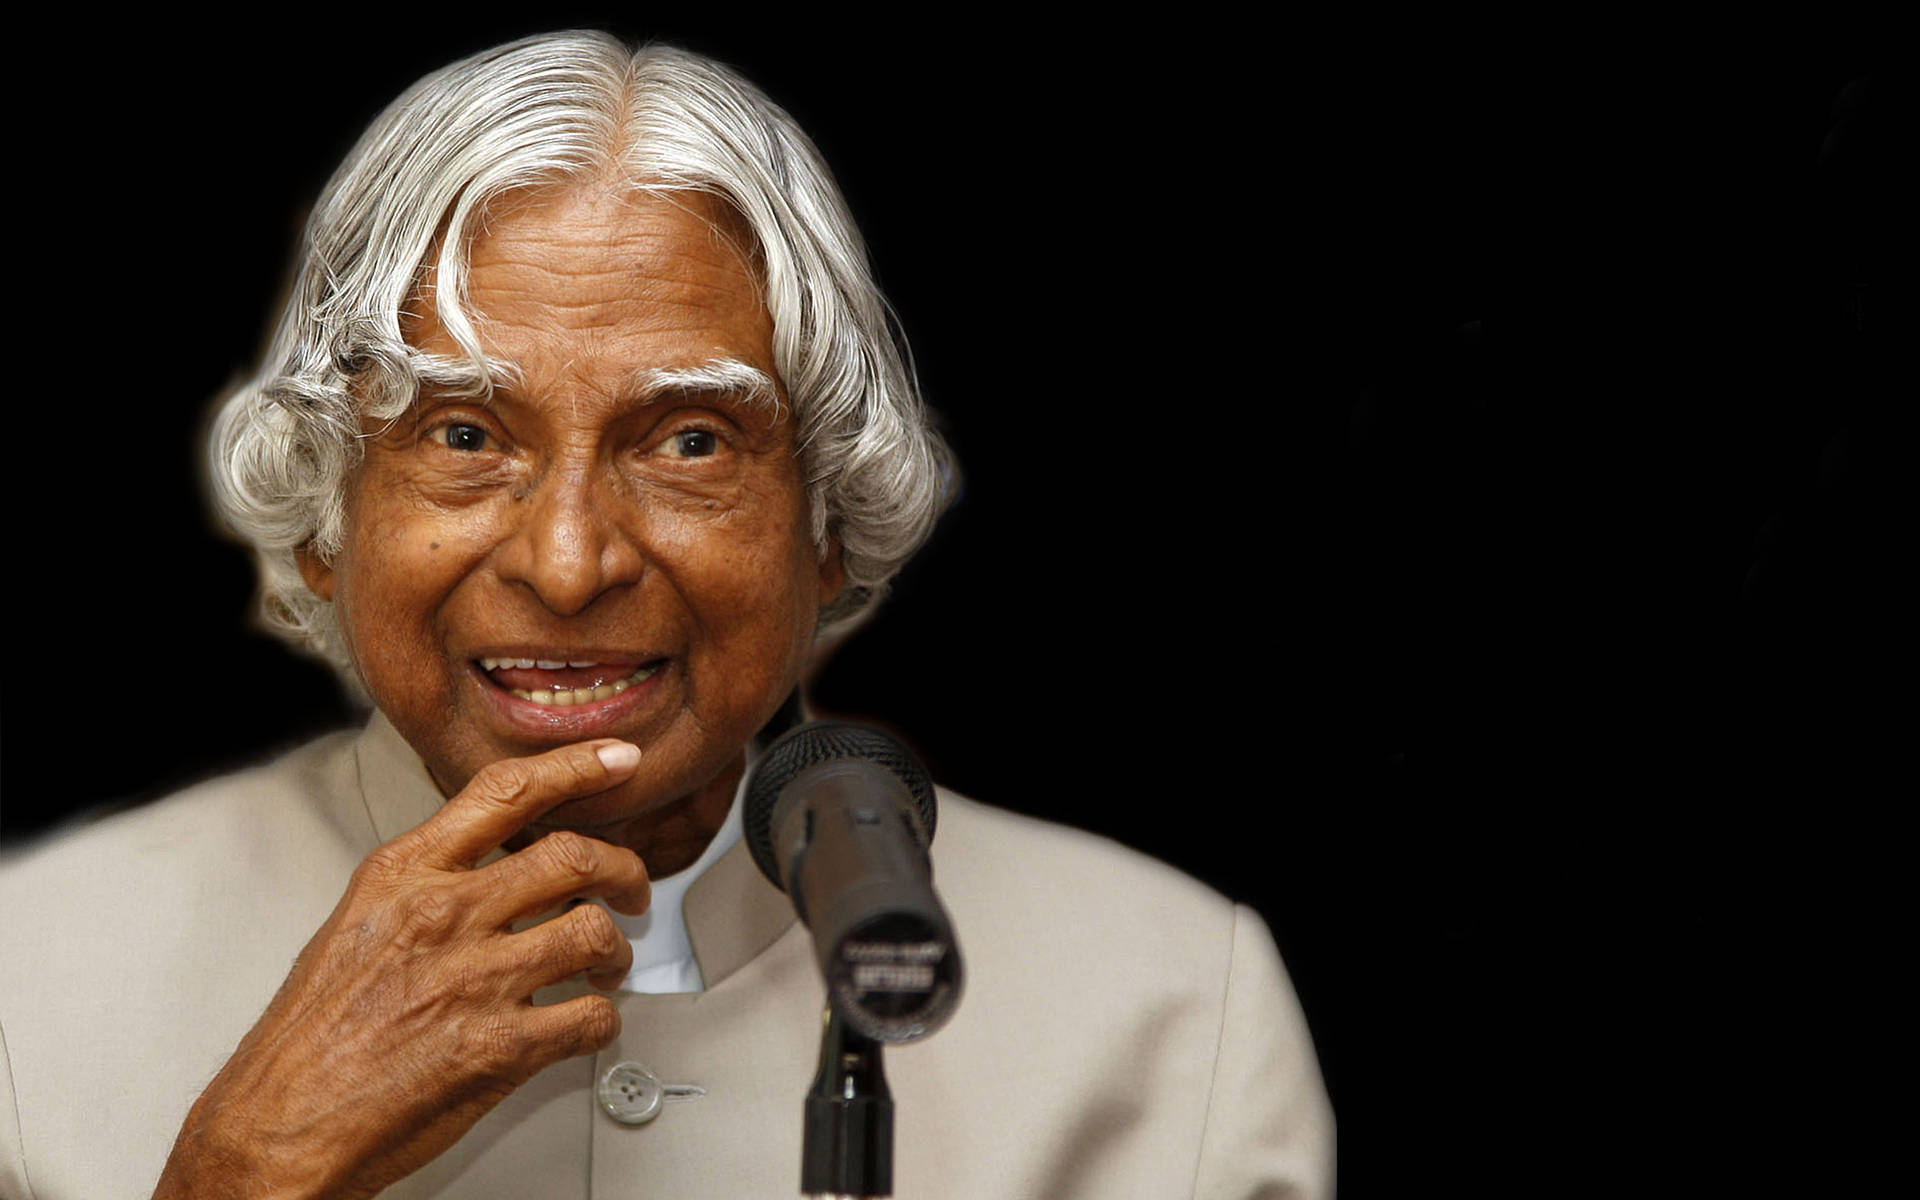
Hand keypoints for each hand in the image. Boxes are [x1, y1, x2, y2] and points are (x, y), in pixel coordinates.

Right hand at [153, 739, 650, 1199]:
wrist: (280, 1122)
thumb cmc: (311, 1036)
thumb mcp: (356, 924)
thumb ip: (424, 886)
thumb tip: (487, 867)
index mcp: (405, 875)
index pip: (506, 792)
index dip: (576, 768)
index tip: (617, 760)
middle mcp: (444, 914)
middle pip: (572, 855)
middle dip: (622, 868)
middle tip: (631, 885)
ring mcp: (475, 979)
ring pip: (593, 932)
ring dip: (617, 950)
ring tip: (608, 964)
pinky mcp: (500, 1046)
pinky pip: (591, 1017)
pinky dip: (604, 1020)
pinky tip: (588, 1022)